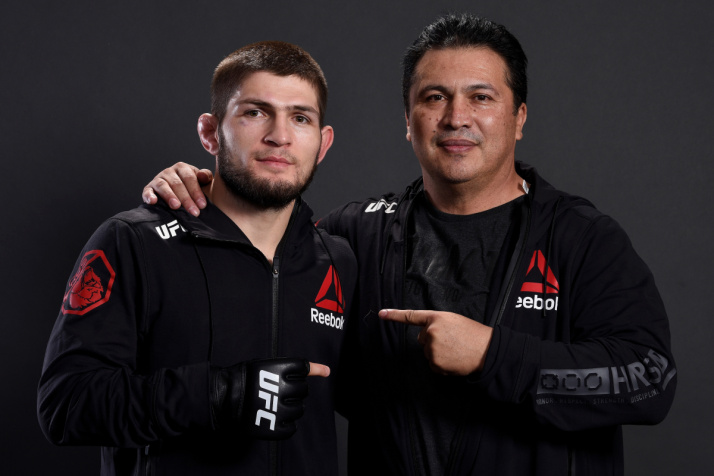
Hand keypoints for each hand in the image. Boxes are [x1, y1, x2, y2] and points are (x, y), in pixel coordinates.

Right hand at [142, 162, 212, 216]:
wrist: (178, 195)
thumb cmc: (193, 188)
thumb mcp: (202, 182)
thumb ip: (205, 177)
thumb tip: (203, 176)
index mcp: (182, 168)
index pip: (190, 178)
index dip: (196, 192)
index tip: (202, 205)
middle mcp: (169, 172)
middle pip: (177, 184)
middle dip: (186, 199)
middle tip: (193, 212)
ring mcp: (158, 179)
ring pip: (163, 186)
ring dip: (170, 196)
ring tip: (176, 206)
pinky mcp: (149, 188)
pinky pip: (147, 191)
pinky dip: (149, 196)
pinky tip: (153, 202)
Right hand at [211, 358, 328, 439]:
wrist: (222, 398)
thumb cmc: (244, 378)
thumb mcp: (266, 364)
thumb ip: (294, 367)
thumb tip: (327, 370)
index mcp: (280, 369)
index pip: (305, 368)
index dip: (297, 373)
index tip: (291, 377)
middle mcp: (282, 388)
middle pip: (304, 390)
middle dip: (294, 391)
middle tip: (277, 392)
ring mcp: (279, 408)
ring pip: (300, 409)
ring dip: (291, 408)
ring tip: (274, 405)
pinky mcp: (274, 427)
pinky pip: (291, 428)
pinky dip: (285, 425)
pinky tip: (274, 419)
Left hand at [379, 309, 492, 375]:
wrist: (487, 350)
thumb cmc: (472, 334)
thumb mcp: (453, 321)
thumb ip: (437, 324)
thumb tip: (424, 336)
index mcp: (436, 318)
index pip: (411, 316)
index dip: (394, 315)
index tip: (381, 314)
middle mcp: (431, 332)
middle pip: (422, 339)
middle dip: (433, 341)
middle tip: (452, 341)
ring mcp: (432, 348)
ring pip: (427, 352)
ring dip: (438, 353)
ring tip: (455, 350)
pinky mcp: (435, 362)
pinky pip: (433, 364)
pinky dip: (441, 364)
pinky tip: (454, 360)